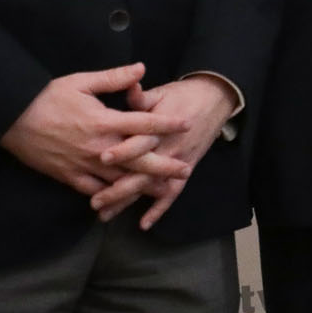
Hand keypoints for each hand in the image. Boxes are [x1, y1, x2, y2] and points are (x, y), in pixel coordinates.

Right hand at [0, 63, 191, 198]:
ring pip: (119, 180)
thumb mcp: (81, 81)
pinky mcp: (68, 176)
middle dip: (164, 166)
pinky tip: (122, 201)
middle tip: (185, 170)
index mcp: (103, 121)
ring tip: (163, 189)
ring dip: (142, 185)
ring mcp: (83, 164)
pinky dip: (109, 197)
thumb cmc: (46, 97)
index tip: (186, 125)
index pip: (143, 123)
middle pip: (138, 159)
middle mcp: (97, 146)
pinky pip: (93, 191)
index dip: (167, 124)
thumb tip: (142, 68)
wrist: (10, 118)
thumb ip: (114, 78)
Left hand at [90, 75, 240, 228]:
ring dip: (129, 201)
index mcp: (160, 127)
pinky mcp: (186, 168)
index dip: (123, 150)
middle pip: (143, 172)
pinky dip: (159, 209)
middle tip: (95, 201)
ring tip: (106, 214)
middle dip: (119, 188)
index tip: (102, 158)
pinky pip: (172, 193)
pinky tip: (144, 224)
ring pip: (151, 186)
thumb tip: (127, 88)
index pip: (140, 141)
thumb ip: (140, 96)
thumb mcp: (161, 91)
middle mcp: (168, 148)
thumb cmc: (183, 94)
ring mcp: (178, 161)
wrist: (215, 99)